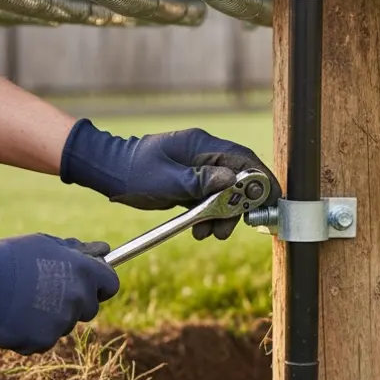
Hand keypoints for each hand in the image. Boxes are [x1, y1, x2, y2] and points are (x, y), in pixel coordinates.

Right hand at [0, 234, 119, 354]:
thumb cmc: (8, 259)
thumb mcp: (44, 245)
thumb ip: (76, 251)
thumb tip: (103, 250)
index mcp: (83, 272)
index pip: (111, 284)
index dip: (99, 284)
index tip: (87, 284)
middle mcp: (78, 298)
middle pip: (89, 308)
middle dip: (74, 302)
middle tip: (46, 292)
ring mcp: (62, 322)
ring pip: (65, 324)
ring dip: (50, 317)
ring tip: (23, 302)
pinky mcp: (43, 341)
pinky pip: (43, 340)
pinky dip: (31, 332)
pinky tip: (14, 317)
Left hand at [59, 119, 281, 239]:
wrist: (108, 172)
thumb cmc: (133, 171)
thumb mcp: (166, 179)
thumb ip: (200, 180)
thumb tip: (233, 181)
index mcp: (201, 145)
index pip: (243, 159)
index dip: (261, 178)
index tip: (271, 198)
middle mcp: (204, 155)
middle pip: (239, 179)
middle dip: (239, 205)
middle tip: (231, 226)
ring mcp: (198, 169)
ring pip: (226, 193)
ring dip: (223, 215)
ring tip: (211, 233)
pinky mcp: (192, 184)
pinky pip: (211, 200)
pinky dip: (210, 216)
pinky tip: (201, 230)